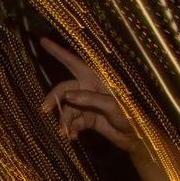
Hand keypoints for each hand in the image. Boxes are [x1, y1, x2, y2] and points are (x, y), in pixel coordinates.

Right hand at [37, 38, 138, 153]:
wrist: (137, 138)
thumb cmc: (131, 116)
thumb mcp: (112, 105)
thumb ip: (90, 99)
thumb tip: (67, 96)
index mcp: (97, 79)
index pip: (74, 63)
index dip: (59, 52)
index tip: (43, 42)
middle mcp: (90, 89)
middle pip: (65, 89)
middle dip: (54, 100)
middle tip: (44, 111)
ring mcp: (88, 104)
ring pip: (68, 109)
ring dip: (64, 121)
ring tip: (66, 134)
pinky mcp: (88, 119)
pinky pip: (73, 122)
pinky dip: (70, 129)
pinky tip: (72, 137)